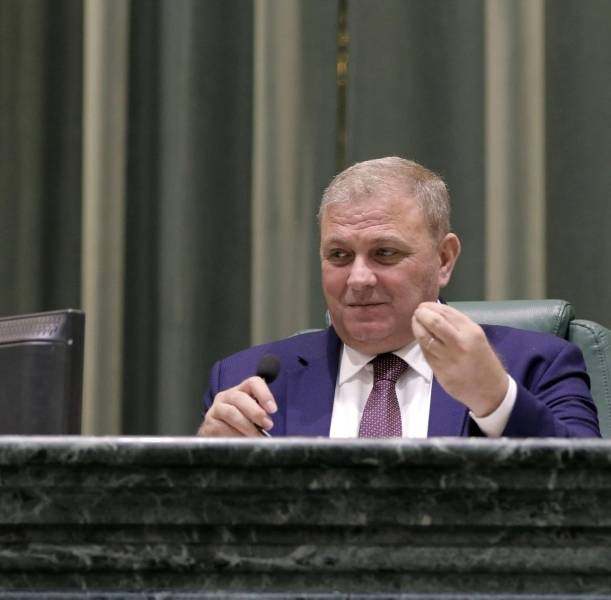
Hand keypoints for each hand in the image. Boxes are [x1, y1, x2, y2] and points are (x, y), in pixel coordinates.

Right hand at [196, 377, 276, 436]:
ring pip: (231, 413)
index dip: (264, 394)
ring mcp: (216, 409)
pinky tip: (241, 441)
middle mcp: (227, 396)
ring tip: (256, 436)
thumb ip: (261, 414)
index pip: (253, 382)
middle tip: (267, 424)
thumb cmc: (240, 425)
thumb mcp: (252, 416)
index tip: (273, 410)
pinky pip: (222, 428)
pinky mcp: (209, 423)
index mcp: (241, 390)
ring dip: (246, 426)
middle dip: (256, 412)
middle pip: (240, 398)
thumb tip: (269, 423)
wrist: (217, 436)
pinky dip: (235, 435)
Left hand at [412, 302, 507, 416]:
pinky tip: (420, 338)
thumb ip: (458, 325)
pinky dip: (420, 342)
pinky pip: (425, 352)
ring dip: (417, 327)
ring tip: (415, 322)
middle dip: (422, 314)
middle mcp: (460, 343)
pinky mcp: (440, 370)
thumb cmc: (483, 360)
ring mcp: (449, 358)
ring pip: (426, 337)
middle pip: (434, 322)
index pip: (447, 312)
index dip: (432, 306)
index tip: (424, 305)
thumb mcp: (476, 338)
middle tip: (417, 312)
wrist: (490, 390)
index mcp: (471, 332)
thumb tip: (436, 312)